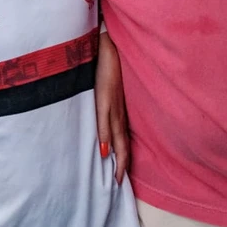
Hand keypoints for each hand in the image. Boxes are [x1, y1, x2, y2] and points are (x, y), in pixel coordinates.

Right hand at [95, 31, 129, 182]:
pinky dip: (105, 135)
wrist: (104, 42)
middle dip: (122, 164)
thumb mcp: (106, 88)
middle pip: (123, 142)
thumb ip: (105, 105)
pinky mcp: (103, 94)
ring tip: (115, 175)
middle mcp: (117, 109)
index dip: (124, 158)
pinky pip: (104, 117)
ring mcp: (111, 102)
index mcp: (117, 109)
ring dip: (117, 156)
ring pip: (116, 134)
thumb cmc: (105, 64)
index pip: (123, 139)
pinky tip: (104, 148)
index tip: (120, 177)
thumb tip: (101, 126)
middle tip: (118, 184)